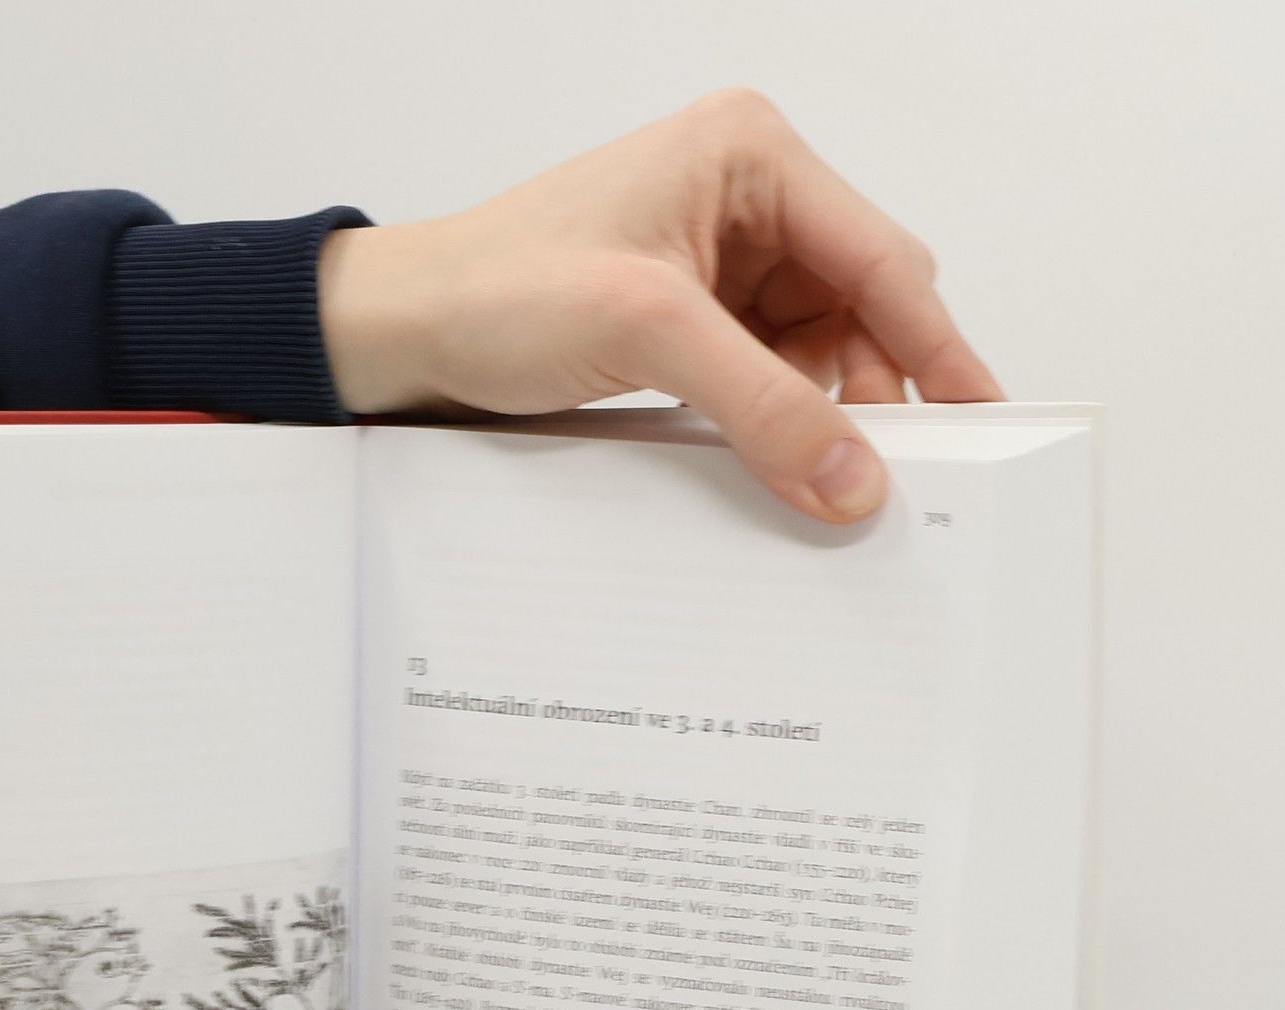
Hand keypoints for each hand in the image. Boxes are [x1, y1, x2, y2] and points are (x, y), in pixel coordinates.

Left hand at [317, 89, 1001, 522]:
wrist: (404, 332)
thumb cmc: (498, 289)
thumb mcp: (649, 335)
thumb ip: (763, 406)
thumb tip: (856, 475)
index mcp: (750, 154)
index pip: (880, 258)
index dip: (936, 347)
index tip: (981, 421)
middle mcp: (746, 197)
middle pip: (860, 305)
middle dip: (871, 388)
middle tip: (881, 475)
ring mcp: (718, 259)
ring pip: (816, 348)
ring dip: (819, 413)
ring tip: (818, 478)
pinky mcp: (689, 315)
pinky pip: (766, 373)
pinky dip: (775, 419)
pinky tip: (773, 462)